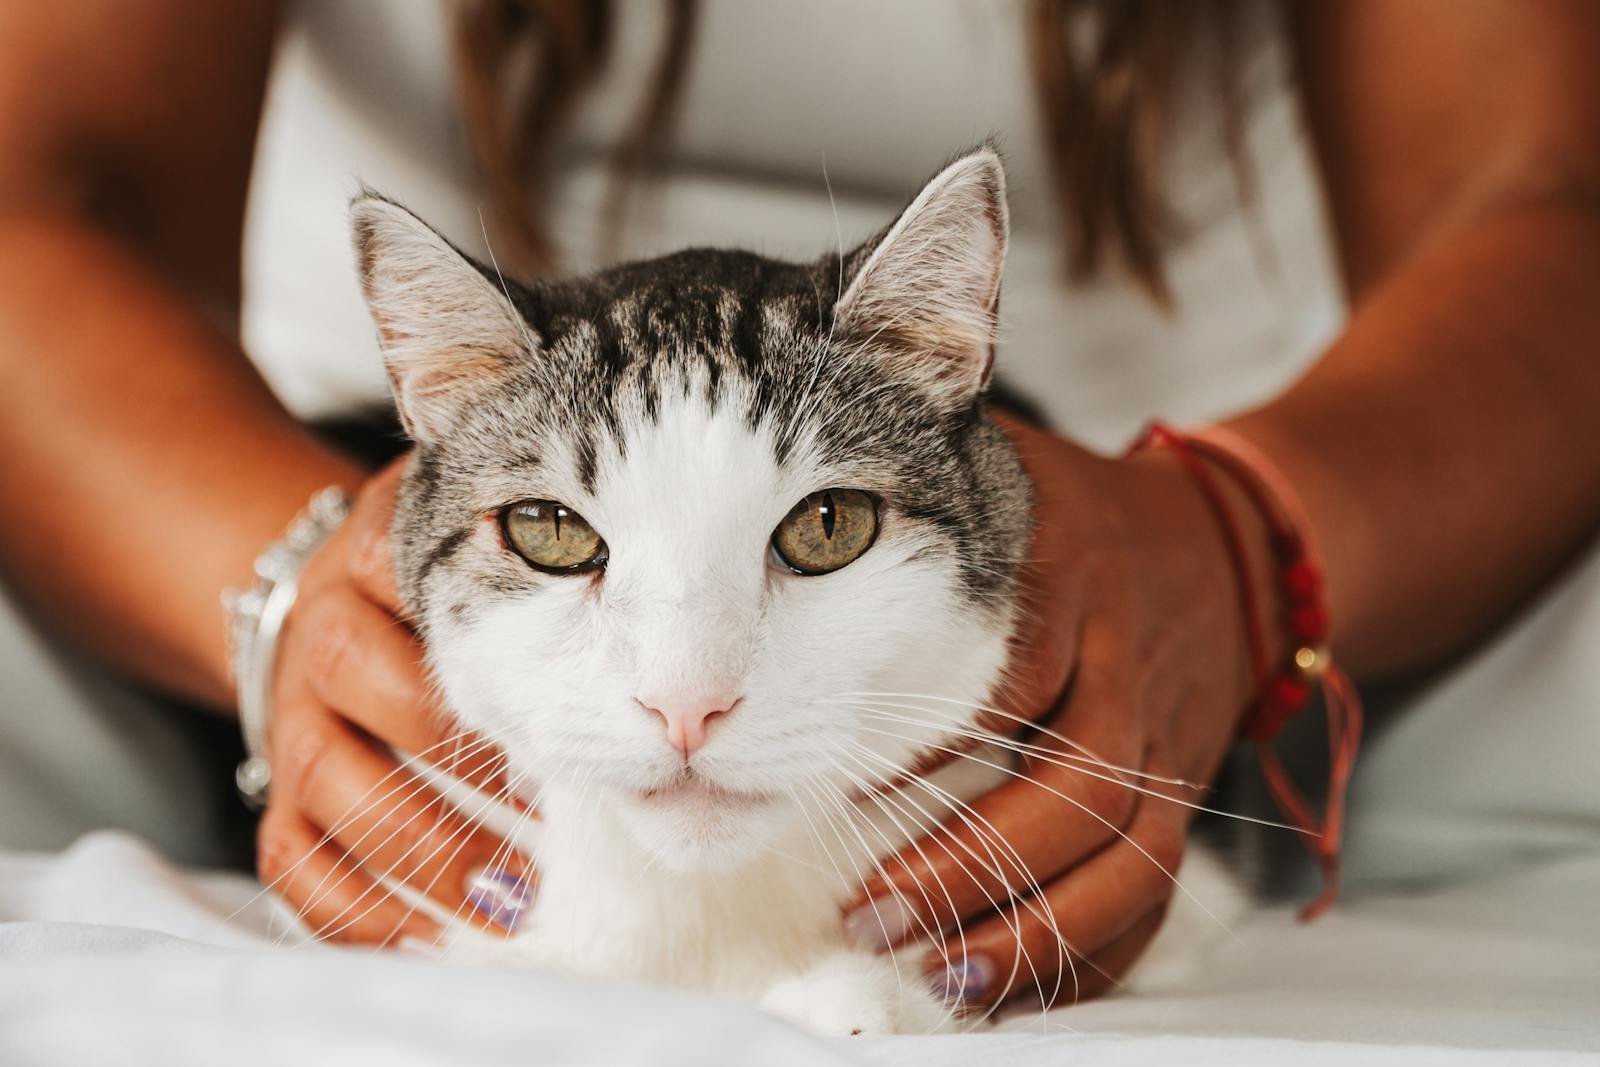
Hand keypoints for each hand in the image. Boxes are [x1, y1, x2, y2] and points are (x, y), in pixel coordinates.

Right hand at [255, 457, 531, 944]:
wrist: (334, 601)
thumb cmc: (447, 583)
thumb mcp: (480, 543)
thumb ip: (540, 559)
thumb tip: (648, 628)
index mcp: (372, 556)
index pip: (407, 573)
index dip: (476, 634)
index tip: (558, 691)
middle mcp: (322, 630)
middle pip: (360, 674)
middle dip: (455, 749)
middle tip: (548, 805)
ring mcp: (292, 714)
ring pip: (327, 777)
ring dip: (419, 842)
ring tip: (508, 896)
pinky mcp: (275, 787)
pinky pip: (288, 855)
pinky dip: (350, 907)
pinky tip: (425, 940)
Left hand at [844, 415, 1262, 1008]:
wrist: (1230, 550)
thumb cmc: (1075, 513)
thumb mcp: (1003, 468)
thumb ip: (905, 478)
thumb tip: (776, 508)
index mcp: (1074, 578)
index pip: (1011, 676)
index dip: (930, 745)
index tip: (841, 791)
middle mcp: (1128, 666)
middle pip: (1076, 786)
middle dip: (972, 864)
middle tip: (872, 912)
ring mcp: (1168, 741)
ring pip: (1130, 855)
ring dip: (1035, 928)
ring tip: (939, 973)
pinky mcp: (1183, 793)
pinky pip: (1159, 891)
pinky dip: (1096, 951)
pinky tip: (1013, 987)